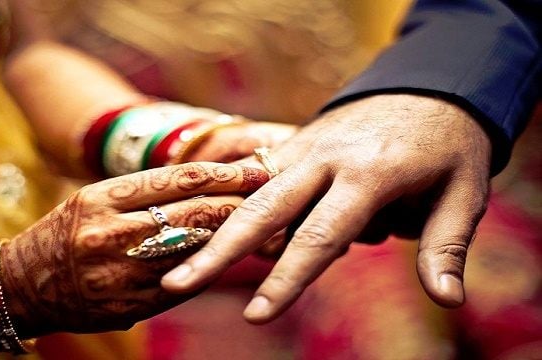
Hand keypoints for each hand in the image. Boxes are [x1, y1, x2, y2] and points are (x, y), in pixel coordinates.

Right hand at [0, 162, 268, 335]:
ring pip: (192, 251)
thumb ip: (143, 194)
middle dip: (238, 204)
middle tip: (271, 197)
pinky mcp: (126, 306)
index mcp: (101, 198)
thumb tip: (206, 185)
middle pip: (192, 214)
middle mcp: (110, 233)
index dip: (223, 174)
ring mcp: (118, 273)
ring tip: (262, 228)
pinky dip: (207, 270)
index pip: (176, 180)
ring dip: (230, 239)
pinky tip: (225, 260)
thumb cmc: (65, 233)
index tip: (256, 169)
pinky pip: (181, 285)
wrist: (23, 285)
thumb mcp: (94, 199)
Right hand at [161, 94, 491, 322]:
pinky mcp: (295, 142)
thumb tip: (448, 301)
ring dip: (224, 230)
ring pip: (254, 194)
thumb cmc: (450, 145)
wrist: (427, 83)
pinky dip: (249, 207)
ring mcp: (304, 146)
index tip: (257, 316)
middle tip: (175, 284)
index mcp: (368, 174)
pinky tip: (235, 229)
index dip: (287, 281)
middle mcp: (325, 159)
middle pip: (261, 211)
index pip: (319, 237)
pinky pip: (262, 179)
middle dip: (218, 252)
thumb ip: (445, 246)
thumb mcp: (463, 193)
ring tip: (192, 267)